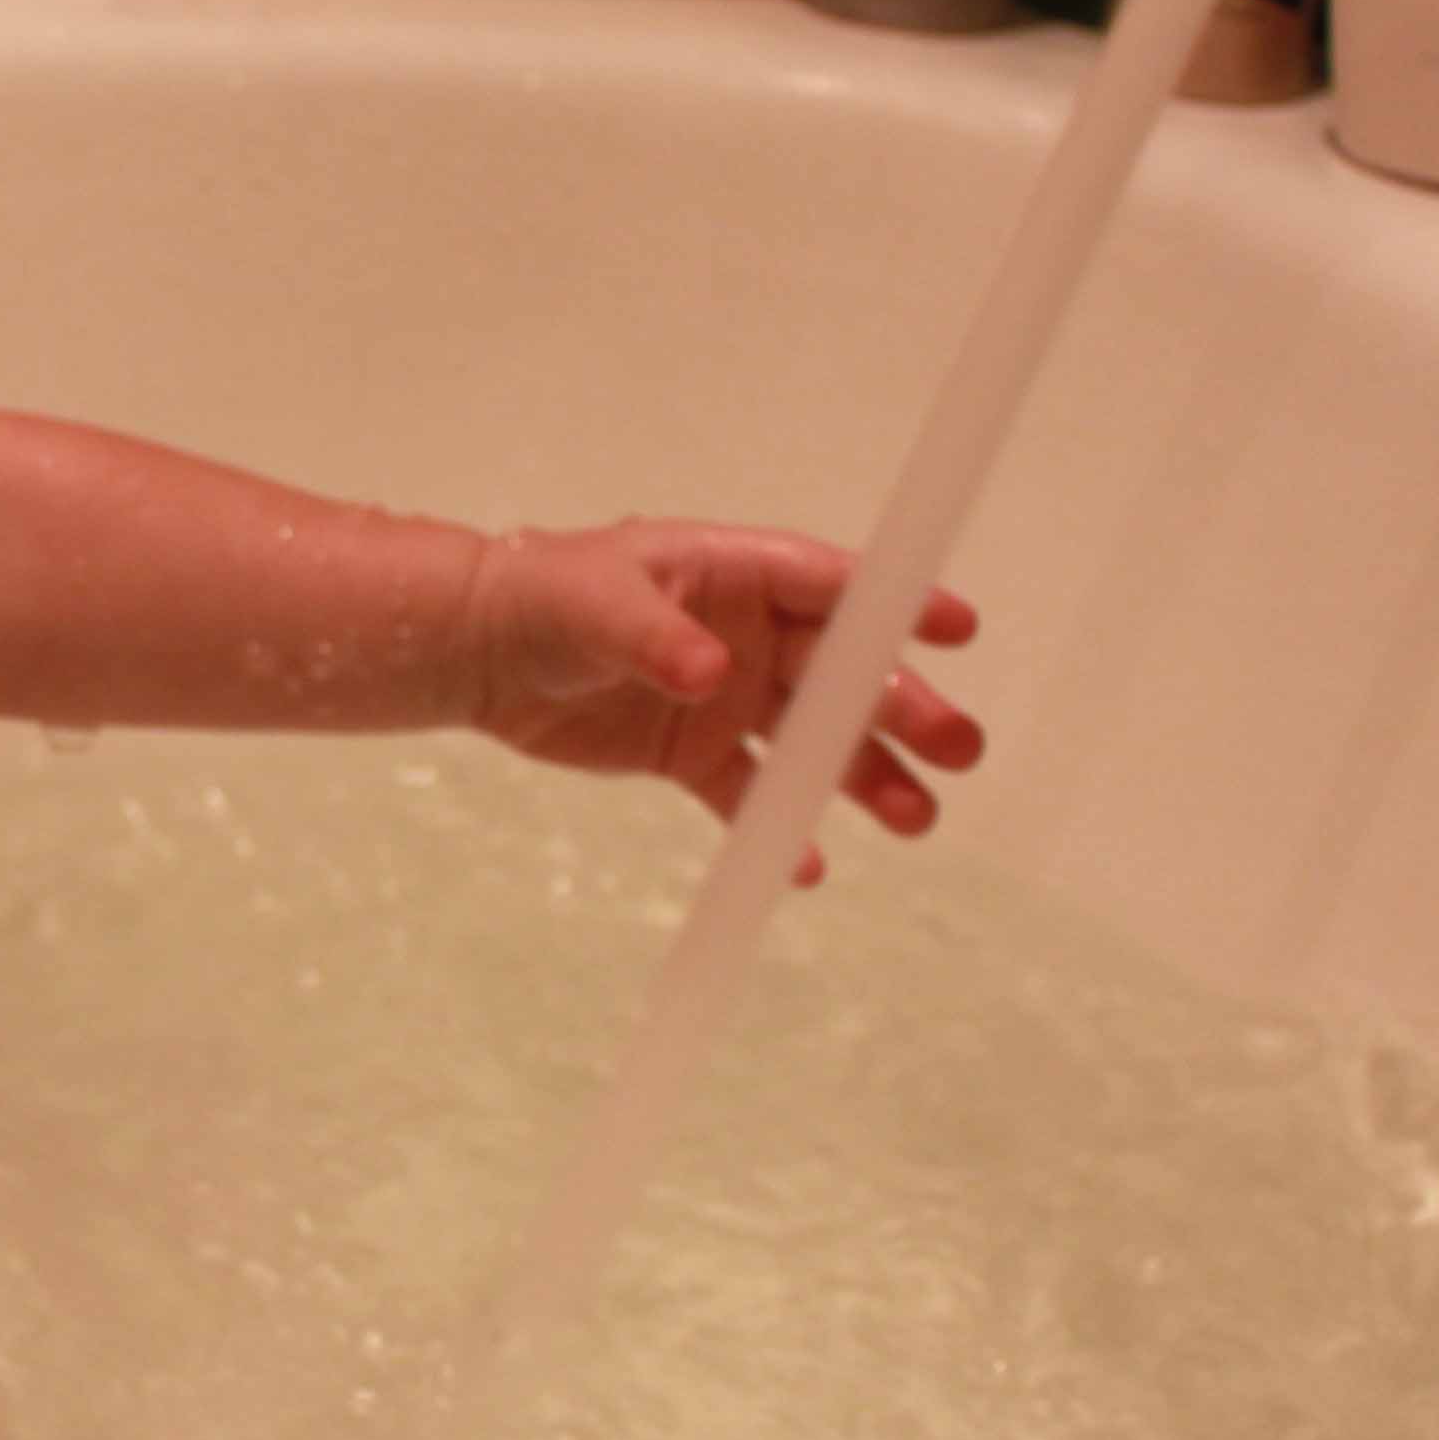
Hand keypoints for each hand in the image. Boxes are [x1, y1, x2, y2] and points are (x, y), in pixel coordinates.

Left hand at [453, 520, 981, 880]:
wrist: (480, 654)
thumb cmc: (542, 598)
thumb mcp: (592, 604)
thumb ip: (652, 637)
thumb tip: (712, 673)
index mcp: (733, 573)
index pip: (830, 584)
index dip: (895, 605)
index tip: (957, 627)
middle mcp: (746, 635)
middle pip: (839, 671)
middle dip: (898, 708)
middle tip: (958, 748)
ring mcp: (726, 697)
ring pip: (811, 739)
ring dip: (864, 776)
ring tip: (917, 820)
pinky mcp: (693, 754)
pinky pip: (748, 794)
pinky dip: (776, 828)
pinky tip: (803, 866)